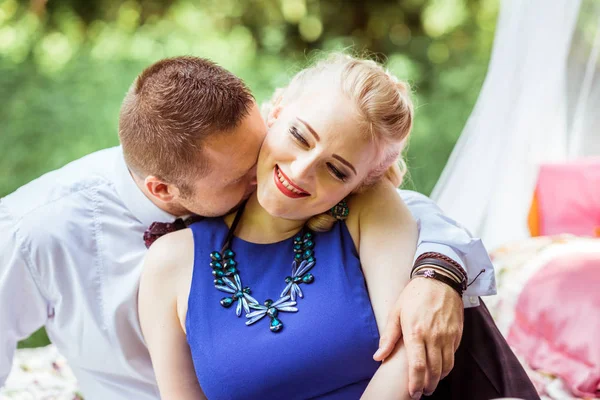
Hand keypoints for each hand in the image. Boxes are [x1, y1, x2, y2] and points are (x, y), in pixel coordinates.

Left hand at [373, 277, 463, 398]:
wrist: (440, 279)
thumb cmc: (413, 295)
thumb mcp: (396, 312)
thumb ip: (388, 337)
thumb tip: (378, 357)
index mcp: (415, 332)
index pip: (417, 365)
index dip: (415, 383)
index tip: (413, 393)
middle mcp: (434, 336)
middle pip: (434, 370)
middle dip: (428, 385)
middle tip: (422, 392)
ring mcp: (448, 335)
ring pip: (446, 365)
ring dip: (439, 378)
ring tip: (431, 383)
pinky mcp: (457, 333)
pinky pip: (453, 355)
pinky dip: (447, 365)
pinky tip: (440, 367)